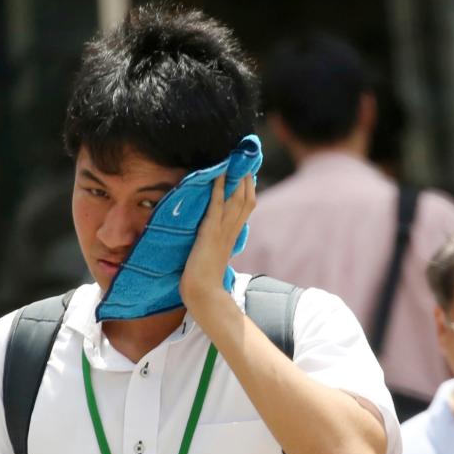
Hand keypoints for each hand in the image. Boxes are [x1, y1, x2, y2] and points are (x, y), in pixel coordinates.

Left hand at [179, 173, 254, 315]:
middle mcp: (232, 231)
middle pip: (247, 200)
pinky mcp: (210, 232)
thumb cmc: (205, 280)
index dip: (249, 189)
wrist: (204, 294)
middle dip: (247, 179)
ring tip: (236, 160)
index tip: (248, 173)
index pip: (246, 208)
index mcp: (232, 236)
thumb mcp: (213, 256)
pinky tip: (219, 175)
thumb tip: (213, 239)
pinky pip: (217, 206)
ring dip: (237, 179)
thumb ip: (216, 245)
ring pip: (237, 200)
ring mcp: (222, 231)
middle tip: (245, 160)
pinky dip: (219, 189)